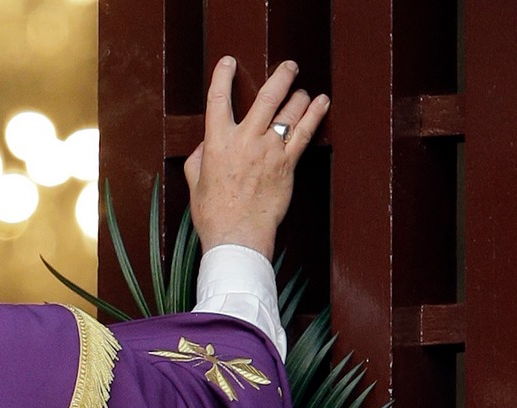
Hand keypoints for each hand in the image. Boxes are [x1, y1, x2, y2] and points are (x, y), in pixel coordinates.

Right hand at [183, 57, 329, 258]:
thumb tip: (205, 144)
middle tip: (289, 66)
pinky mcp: (287, 164)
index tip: (228, 63)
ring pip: (289, 111)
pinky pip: (304, 132)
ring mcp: (269, 151)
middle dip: (280, 76)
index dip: (223, 77)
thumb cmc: (213, 214)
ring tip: (302, 91)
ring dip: (298, 96)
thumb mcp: (195, 183)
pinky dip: (314, 114)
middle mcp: (244, 141)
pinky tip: (321, 102)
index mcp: (217, 143)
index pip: (218, 100)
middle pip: (266, 98)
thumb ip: (198, 158)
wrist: (238, 235)